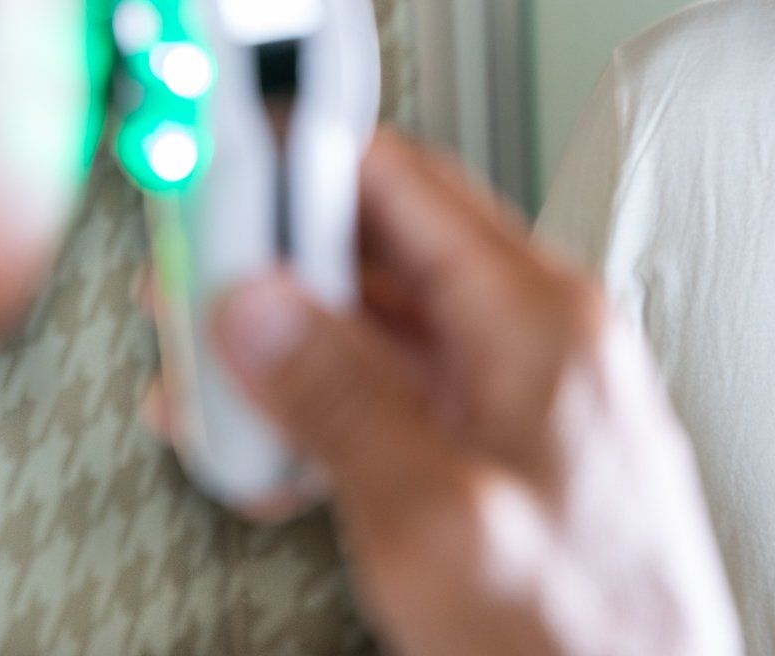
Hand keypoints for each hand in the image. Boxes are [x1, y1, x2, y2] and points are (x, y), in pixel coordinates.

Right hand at [207, 130, 740, 655]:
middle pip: (384, 252)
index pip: (404, 183)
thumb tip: (256, 308)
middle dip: (276, 268)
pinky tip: (270, 459)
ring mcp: (525, 394)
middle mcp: (540, 337)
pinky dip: (330, 415)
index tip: (217, 171)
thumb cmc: (587, 639)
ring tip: (201, 387)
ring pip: (383, 331)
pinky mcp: (506, 450)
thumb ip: (338, 403)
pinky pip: (403, 398)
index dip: (301, 165)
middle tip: (186, 287)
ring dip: (288, 353)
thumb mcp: (437, 523)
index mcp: (542, 318)